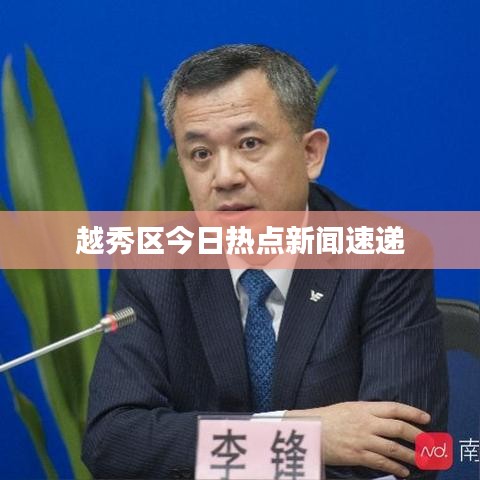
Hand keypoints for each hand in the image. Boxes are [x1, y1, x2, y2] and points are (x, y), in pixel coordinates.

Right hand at [285, 401, 430, 478]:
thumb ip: (367, 411)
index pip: (394, 408)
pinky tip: (404, 472)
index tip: (426, 418)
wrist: (310, 430)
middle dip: (418, 436)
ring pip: (394, 448)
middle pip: (399, 428)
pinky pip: (382, 462)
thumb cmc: (328, 417)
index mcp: (364, 408)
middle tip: (430, 442)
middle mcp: (366, 423)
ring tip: (423, 460)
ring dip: (411, 455)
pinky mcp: (358, 455)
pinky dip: (396, 468)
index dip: (412, 412)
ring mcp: (363, 440)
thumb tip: (385, 416)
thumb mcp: (348, 407)